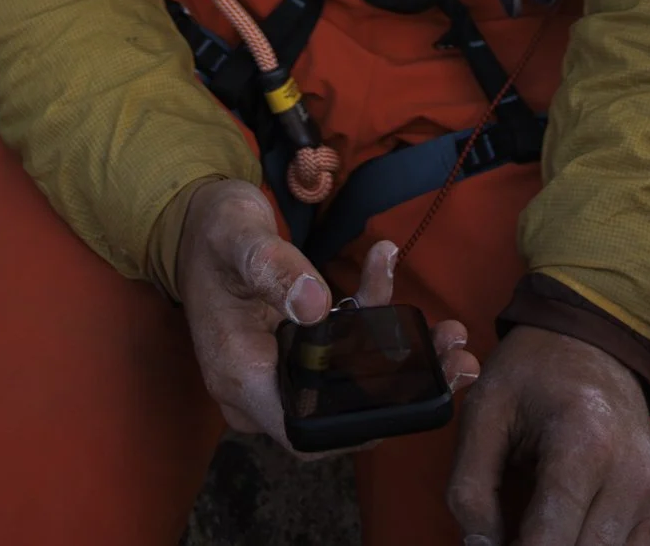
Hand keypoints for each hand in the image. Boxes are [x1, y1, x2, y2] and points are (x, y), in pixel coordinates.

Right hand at [176, 179, 478, 448]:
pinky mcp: (295, 354)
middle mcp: (259, 388)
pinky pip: (342, 356)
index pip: (307, 430)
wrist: (195, 220)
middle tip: (454, 354)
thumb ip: (273, 268)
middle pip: (337, 412)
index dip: (365, 422)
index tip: (418, 387)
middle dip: (401, 388)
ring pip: (347, 387)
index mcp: (240, 373)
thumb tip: (315, 306)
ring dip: (399, 359)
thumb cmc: (212, 228)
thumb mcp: (238, 236)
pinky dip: (374, 325)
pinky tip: (390, 271)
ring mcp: (279, 373)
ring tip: (447, 331)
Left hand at [448, 326, 649, 545]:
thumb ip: (469, 485)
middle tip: (508, 533)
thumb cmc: (535, 372)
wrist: (596, 343)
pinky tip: (566, 529)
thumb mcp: (484, 409)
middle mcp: (631, 479)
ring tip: (537, 528)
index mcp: (584, 445)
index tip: (492, 543)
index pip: (549, 541)